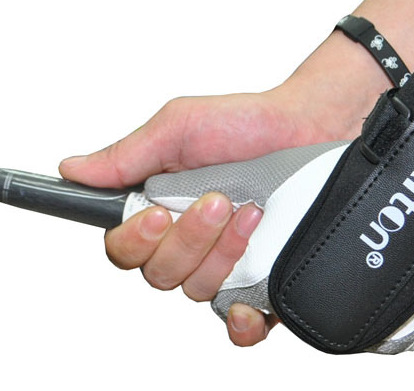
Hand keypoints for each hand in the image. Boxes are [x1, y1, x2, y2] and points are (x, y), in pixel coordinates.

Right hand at [58, 78, 372, 346]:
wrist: (309, 127)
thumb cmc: (247, 123)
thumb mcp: (182, 127)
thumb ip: (130, 153)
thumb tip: (73, 170)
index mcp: (162, 207)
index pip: (126, 247)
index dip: (135, 240)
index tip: (158, 215)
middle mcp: (190, 240)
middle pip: (160, 273)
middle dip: (189, 239)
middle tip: (216, 201)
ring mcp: (226, 261)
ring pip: (197, 290)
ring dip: (221, 255)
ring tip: (250, 214)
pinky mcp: (261, 279)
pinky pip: (240, 321)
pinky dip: (240, 322)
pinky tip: (246, 303)